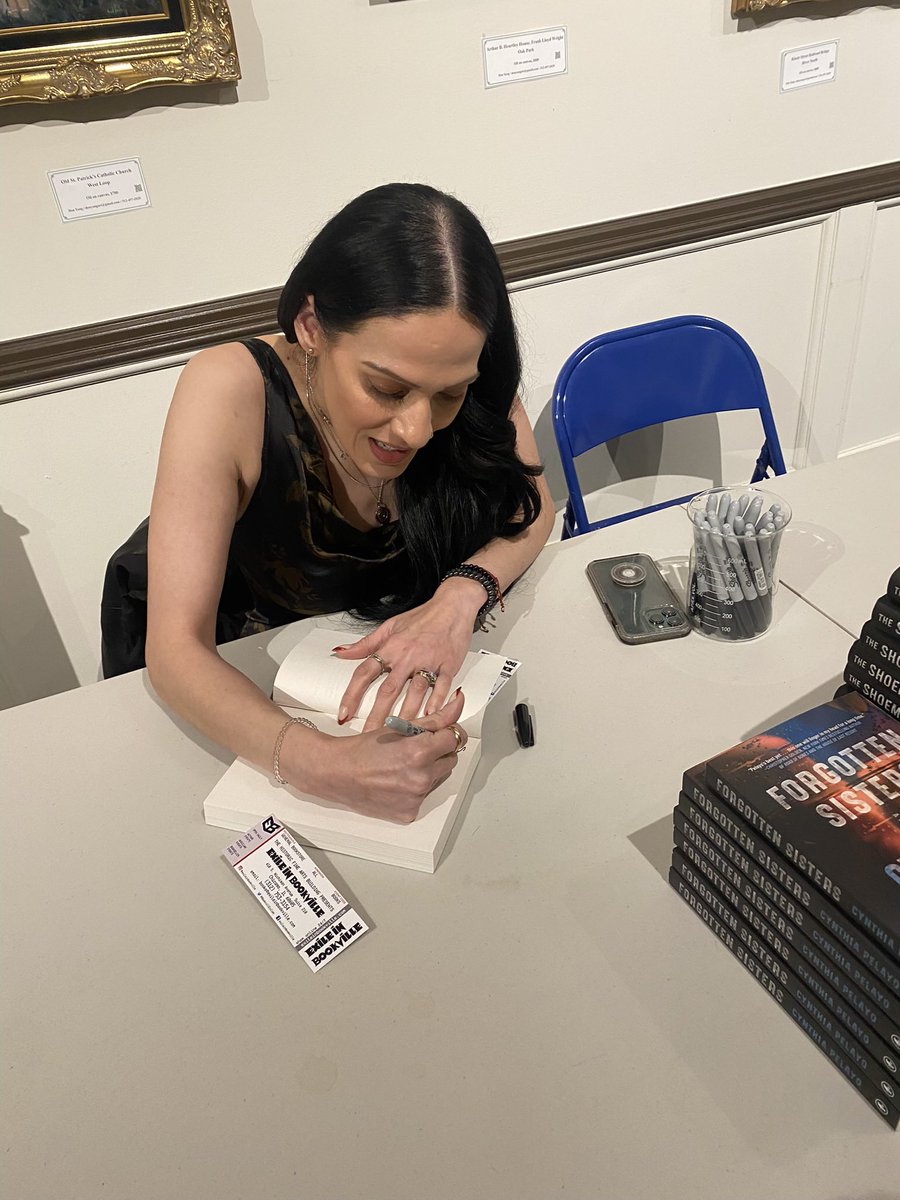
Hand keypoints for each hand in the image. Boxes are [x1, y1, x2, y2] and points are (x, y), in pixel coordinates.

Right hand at [293, 689, 467, 822]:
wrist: (337, 773)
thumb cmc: (362, 750)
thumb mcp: (400, 727)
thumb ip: (435, 718)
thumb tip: (457, 706)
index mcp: (420, 753)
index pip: (456, 739)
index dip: (448, 733)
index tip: (442, 732)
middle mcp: (421, 778)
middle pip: (451, 760)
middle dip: (439, 751)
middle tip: (418, 747)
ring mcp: (416, 798)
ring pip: (439, 779)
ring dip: (430, 770)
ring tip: (405, 764)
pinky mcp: (409, 812)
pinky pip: (424, 797)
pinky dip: (416, 789)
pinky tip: (399, 781)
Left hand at [333, 587, 478, 731]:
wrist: (453, 606)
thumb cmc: (423, 617)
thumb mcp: (390, 626)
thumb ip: (366, 643)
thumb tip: (343, 652)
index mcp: (391, 647)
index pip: (365, 673)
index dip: (352, 695)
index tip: (344, 713)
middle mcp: (407, 656)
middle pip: (388, 690)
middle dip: (376, 716)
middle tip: (369, 735)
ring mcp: (428, 661)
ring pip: (414, 692)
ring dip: (405, 715)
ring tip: (398, 734)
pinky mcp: (448, 665)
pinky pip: (441, 686)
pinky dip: (436, 702)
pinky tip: (430, 716)